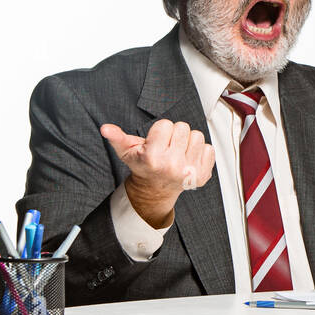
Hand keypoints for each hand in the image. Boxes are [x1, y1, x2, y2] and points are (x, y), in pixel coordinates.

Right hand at [101, 120, 215, 228]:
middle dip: (175, 135)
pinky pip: (209, 148)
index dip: (160, 131)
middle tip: (167, 148)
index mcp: (153, 157)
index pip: (166, 124)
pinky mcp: (202, 175)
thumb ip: (117, 137)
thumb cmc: (143, 165)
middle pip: (183, 127)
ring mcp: (189, 171)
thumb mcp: (127, 152)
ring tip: (178, 153)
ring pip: (197, 136)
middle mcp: (172, 165)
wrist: (156, 189)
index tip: (156, 143)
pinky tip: (188, 159)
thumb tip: (105, 128)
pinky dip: (200, 152)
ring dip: (188, 142)